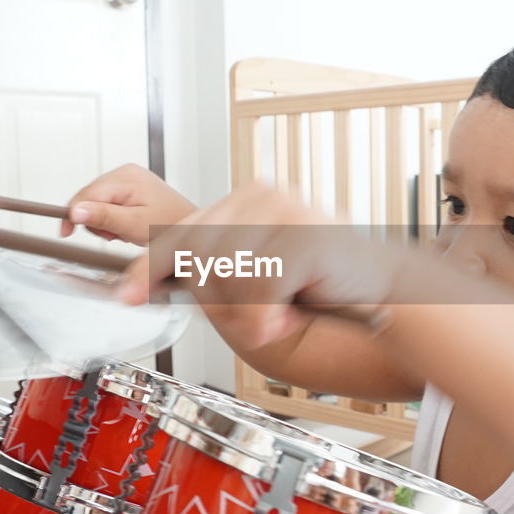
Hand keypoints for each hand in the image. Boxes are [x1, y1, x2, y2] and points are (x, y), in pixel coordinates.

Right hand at [59, 163, 196, 244]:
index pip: (86, 194)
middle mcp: (126, 172)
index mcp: (126, 177)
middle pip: (89, 197)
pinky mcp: (130, 187)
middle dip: (96, 220)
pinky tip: (126, 225)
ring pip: (96, 201)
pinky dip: (112, 218)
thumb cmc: (169, 226)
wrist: (189, 229)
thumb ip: (104, 217)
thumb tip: (76, 211)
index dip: (73, 215)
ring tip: (125, 231)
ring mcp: (128, 178)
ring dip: (105, 221)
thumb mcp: (133, 225)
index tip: (67, 233)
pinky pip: (107, 202)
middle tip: (115, 235)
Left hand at [118, 184, 403, 348]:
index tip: (127, 295)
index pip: (181, 231)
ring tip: (279, 314)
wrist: (385, 290)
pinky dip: (266, 314)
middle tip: (251, 318)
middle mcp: (259, 195)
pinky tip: (286, 318)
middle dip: (216, 298)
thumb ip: (216, 271)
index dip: (150, 266)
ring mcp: (282, 209)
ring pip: (226, 273)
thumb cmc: (321, 285)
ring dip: (249, 310)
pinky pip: (259, 286)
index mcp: (245, 199)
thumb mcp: (257, 275)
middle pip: (196, 253)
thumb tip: (165, 280)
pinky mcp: (302, 234)